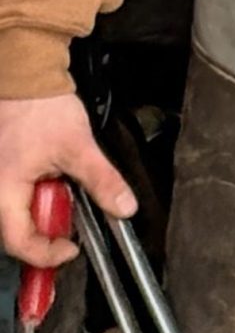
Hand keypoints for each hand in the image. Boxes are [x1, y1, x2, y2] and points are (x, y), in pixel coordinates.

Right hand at [0, 95, 135, 268]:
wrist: (25, 78)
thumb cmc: (41, 108)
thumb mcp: (79, 147)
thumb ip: (102, 180)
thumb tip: (124, 208)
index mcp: (4, 190)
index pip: (18, 242)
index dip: (45, 254)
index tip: (71, 249)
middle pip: (16, 230)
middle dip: (47, 232)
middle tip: (72, 228)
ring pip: (16, 214)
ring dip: (42, 214)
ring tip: (62, 194)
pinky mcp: (1, 172)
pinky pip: (15, 197)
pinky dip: (36, 199)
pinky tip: (52, 185)